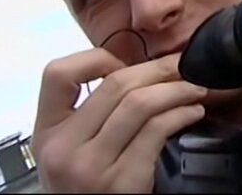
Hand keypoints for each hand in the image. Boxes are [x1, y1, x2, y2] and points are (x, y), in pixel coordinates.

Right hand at [31, 49, 207, 192]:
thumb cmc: (88, 186)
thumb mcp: (72, 150)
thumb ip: (91, 114)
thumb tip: (139, 70)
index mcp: (47, 132)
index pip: (57, 75)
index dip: (96, 59)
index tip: (125, 62)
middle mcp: (63, 148)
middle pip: (115, 86)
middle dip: (158, 69)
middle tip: (181, 66)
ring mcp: (92, 167)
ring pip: (140, 104)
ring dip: (177, 90)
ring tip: (194, 88)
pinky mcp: (123, 182)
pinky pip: (157, 131)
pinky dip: (182, 114)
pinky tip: (192, 112)